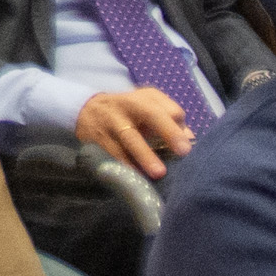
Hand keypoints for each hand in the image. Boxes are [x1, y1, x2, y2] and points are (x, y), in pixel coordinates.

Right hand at [72, 89, 194, 180]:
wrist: (86, 110)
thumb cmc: (127, 112)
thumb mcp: (146, 106)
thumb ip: (169, 119)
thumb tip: (190, 138)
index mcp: (145, 98)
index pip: (168, 107)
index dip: (178, 126)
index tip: (187, 147)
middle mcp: (128, 105)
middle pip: (150, 114)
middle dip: (168, 130)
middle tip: (183, 151)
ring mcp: (111, 121)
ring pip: (129, 136)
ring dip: (145, 154)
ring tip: (159, 173)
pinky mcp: (98, 138)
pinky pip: (113, 153)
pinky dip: (125, 165)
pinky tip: (137, 177)